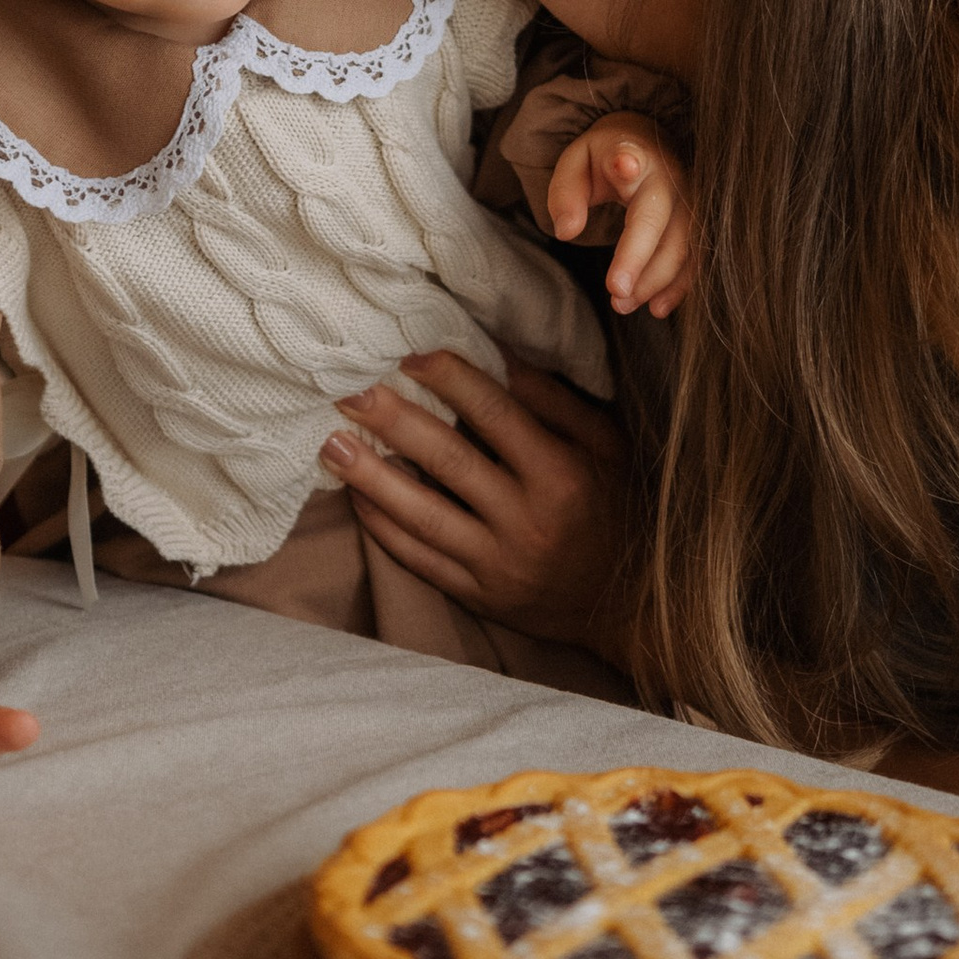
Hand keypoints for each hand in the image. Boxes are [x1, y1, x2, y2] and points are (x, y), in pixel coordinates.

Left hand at [321, 351, 635, 658]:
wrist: (627, 604)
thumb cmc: (618, 508)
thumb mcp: (606, 447)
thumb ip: (554, 401)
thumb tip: (497, 353)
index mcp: (562, 474)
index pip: (496, 415)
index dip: (450, 379)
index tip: (410, 354)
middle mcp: (527, 520)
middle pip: (449, 460)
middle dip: (394, 422)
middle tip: (349, 391)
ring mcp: (498, 564)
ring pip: (422, 515)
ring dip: (371, 478)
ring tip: (331, 443)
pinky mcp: (477, 595)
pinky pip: (420, 559)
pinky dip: (384, 528)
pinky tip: (357, 498)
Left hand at [547, 115, 693, 317]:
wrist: (648, 146)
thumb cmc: (605, 159)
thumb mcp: (575, 164)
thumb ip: (565, 193)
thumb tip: (566, 232)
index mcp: (634, 154)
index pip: (630, 160)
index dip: (629, 162)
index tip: (625, 164)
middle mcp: (669, 177)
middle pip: (659, 220)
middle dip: (640, 259)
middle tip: (616, 294)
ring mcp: (690, 201)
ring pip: (682, 245)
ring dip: (655, 280)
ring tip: (623, 304)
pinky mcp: (698, 224)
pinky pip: (695, 258)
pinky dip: (679, 286)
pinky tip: (657, 308)